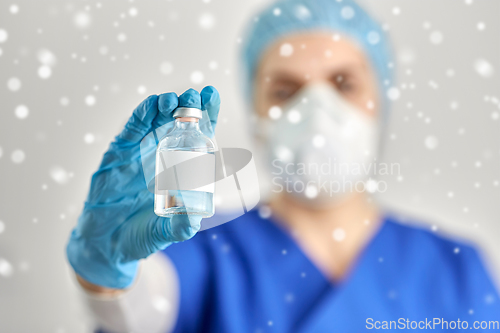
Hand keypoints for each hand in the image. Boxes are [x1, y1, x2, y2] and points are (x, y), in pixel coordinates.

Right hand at [66, 87, 219, 288]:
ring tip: (174, 100)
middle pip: (179, 122)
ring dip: (165, 106)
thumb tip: (194, 219)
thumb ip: (181, 227)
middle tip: (196, 95)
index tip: (213, 96)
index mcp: (181, 168)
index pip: (198, 136)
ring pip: (155, 120)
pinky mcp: (118, 154)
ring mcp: (140, 152)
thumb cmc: (141, 236)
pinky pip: (131, 130)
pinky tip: (151, 106)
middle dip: (188, 105)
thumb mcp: (166, 232)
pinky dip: (141, 116)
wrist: (106, 245)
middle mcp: (163, 154)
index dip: (206, 115)